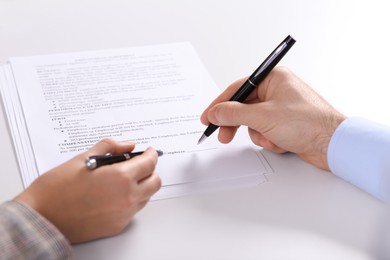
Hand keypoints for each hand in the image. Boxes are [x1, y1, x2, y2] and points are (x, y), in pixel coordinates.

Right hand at [15, 139, 160, 242]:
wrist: (41, 216)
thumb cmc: (57, 187)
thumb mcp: (84, 158)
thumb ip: (111, 147)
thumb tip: (128, 146)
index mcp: (121, 177)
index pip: (150, 163)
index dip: (151, 154)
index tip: (149, 152)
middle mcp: (127, 198)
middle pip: (155, 182)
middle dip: (149, 170)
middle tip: (137, 165)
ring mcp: (123, 214)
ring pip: (146, 197)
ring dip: (141, 186)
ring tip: (121, 180)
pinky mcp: (117, 226)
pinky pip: (133, 210)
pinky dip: (130, 200)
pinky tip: (113, 194)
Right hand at [201, 67, 345, 169]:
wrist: (333, 145)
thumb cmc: (308, 123)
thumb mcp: (263, 117)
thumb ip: (234, 114)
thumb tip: (216, 112)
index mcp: (274, 78)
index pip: (238, 88)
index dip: (220, 104)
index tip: (207, 116)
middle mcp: (277, 91)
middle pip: (244, 108)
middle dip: (237, 124)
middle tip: (223, 135)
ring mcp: (281, 109)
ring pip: (254, 123)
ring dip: (260, 135)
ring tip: (272, 138)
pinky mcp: (285, 124)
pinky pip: (265, 132)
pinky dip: (270, 140)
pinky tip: (282, 142)